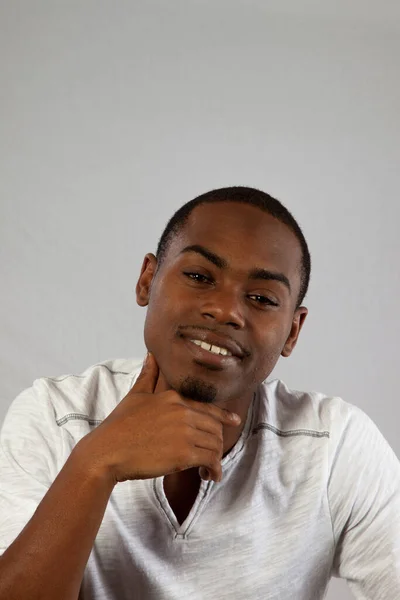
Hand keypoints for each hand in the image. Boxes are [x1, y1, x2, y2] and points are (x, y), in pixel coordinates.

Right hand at [80, 353, 240, 484]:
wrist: (106, 451)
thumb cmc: (118, 426)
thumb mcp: (135, 395)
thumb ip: (148, 375)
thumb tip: (151, 354)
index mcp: (173, 398)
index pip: (208, 408)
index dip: (223, 416)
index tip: (234, 421)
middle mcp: (182, 412)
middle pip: (215, 427)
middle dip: (215, 443)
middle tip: (209, 458)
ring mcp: (184, 432)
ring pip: (216, 444)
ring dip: (215, 459)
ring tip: (207, 470)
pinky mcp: (183, 454)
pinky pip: (210, 459)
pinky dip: (213, 469)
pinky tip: (205, 475)